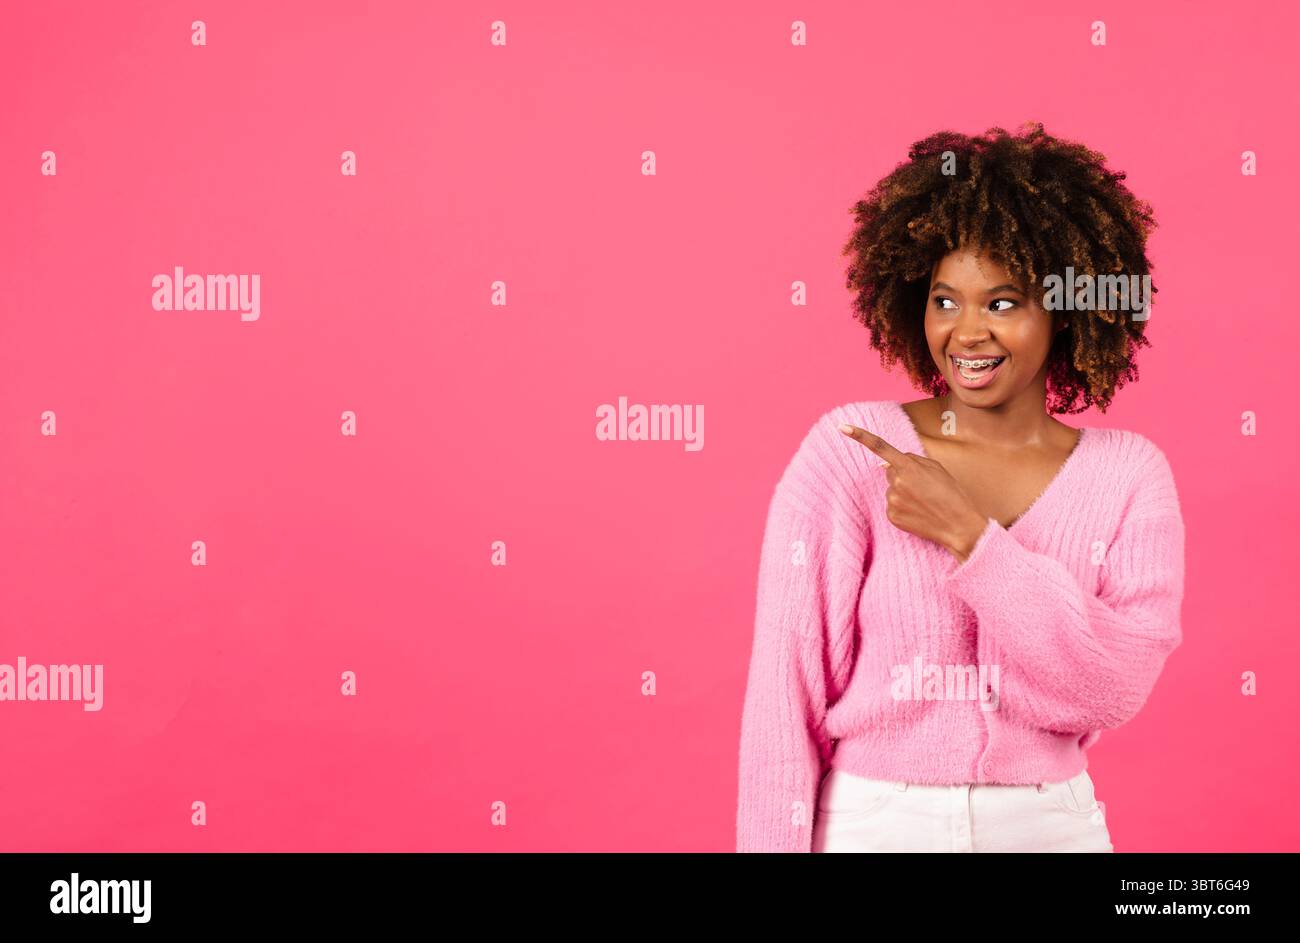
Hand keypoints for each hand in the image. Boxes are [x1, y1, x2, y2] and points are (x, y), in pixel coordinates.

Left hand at [837, 423, 988, 561]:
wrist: (958, 526)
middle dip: (903, 475)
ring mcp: (892, 500)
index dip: (860, 436)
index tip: (842, 427)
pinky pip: (892, 506)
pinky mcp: (891, 517)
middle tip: (924, 487)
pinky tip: (918, 512)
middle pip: (890, 471)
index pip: (880, 446)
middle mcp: (896, 482)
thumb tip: (882, 463)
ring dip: (903, 492)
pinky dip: (902, 507)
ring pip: (891, 489)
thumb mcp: (936, 468)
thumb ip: (910, 460)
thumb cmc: (950, 493)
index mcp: (909, 466)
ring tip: (924, 501)